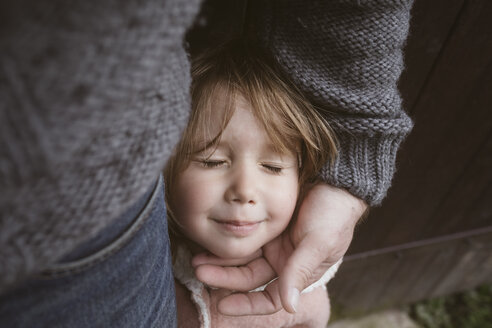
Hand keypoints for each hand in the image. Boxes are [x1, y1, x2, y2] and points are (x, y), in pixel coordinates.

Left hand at [192, 183, 367, 314]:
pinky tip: (210, 241)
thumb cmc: (334, 215)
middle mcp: (283, 262)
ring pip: (242, 259)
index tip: (223, 305)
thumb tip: (289, 307)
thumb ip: (300, 272)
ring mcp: (273, 244)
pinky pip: (243, 238)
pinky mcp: (266, 226)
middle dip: (224, 278)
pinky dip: (229, 241)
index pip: (270, 298)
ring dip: (221, 260)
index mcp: (299, 274)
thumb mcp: (318, 243)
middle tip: (200, 271)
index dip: (247, 305)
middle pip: (249, 278)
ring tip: (196, 258)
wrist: (337, 183)